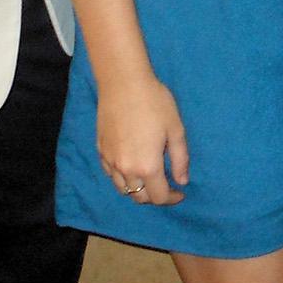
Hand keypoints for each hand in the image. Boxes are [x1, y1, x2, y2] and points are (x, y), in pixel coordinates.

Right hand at [98, 74, 188, 205]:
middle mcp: (126, 169)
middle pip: (139, 198)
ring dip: (138, 189)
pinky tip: (132, 165)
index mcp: (147, 166)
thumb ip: (180, 159)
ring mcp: (110, 162)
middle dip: (155, 196)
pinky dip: (123, 178)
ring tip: (149, 177)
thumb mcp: (176, 130)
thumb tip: (182, 181)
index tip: (180, 192)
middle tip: (166, 185)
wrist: (124, 84)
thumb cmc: (155, 103)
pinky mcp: (100, 151)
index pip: (159, 197)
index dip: (172, 198)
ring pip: (123, 189)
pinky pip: (111, 175)